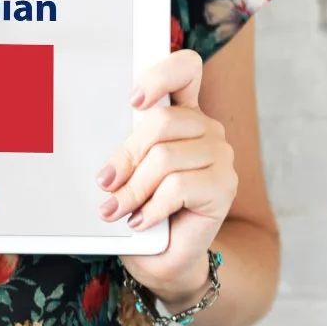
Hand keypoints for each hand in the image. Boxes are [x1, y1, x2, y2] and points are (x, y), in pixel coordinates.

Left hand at [95, 49, 236, 305]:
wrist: (165, 256)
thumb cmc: (142, 207)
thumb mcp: (128, 171)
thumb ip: (125, 149)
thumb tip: (102, 151)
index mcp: (183, 113)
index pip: (185, 69)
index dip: (160, 76)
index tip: (132, 100)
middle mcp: (206, 128)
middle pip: (162, 121)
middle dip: (126, 155)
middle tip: (105, 182)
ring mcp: (220, 156)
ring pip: (165, 157)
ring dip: (134, 188)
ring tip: (117, 209)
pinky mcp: (224, 186)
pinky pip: (178, 187)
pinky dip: (151, 206)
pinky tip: (141, 220)